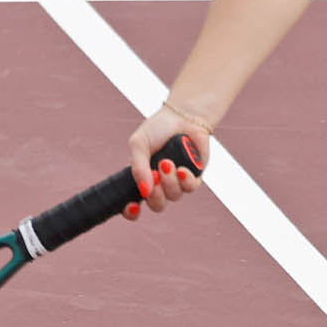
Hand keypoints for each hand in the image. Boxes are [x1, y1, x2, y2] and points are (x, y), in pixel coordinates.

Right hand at [125, 101, 212, 219]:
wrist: (182, 115)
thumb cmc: (158, 129)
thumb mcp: (139, 144)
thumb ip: (137, 167)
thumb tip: (144, 190)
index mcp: (143, 178)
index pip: (134, 203)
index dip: (132, 211)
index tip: (133, 207)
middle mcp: (160, 184)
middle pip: (157, 205)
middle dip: (155, 196)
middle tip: (155, 177)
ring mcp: (177, 181)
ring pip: (174, 196)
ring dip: (169, 181)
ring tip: (167, 163)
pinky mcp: (194, 176)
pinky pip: (190, 188)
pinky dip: (185, 180)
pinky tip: (182, 169)